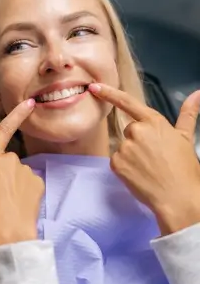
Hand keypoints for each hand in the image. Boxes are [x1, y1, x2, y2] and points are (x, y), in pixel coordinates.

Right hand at [0, 99, 43, 245]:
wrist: (10, 233)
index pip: (3, 131)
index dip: (17, 115)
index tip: (30, 103)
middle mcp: (9, 161)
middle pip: (6, 159)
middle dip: (2, 171)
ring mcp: (25, 171)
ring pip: (18, 172)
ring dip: (14, 181)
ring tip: (7, 201)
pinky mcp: (38, 183)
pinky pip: (30, 182)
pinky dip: (25, 190)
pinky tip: (19, 203)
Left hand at [89, 83, 199, 234]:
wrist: (178, 197)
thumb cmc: (184, 168)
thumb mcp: (186, 138)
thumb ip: (187, 114)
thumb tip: (197, 94)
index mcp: (154, 122)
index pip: (127, 102)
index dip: (108, 93)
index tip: (94, 87)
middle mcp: (137, 131)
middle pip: (130, 131)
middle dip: (138, 142)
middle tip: (154, 158)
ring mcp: (125, 147)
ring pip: (123, 147)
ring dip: (132, 155)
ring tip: (149, 168)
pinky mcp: (116, 163)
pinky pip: (117, 161)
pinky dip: (125, 167)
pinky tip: (139, 175)